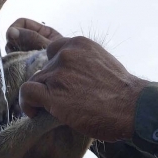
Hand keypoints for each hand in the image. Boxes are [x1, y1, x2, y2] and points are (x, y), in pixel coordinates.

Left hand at [6, 19, 147, 140]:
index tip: (58, 81)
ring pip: (35, 81)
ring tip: (48, 110)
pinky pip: (26, 93)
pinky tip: (34, 113)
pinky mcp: (51, 94)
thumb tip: (72, 74)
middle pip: (43, 69)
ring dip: (40, 96)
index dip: (53, 67)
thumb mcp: (102, 63)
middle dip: (49, 85)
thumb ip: (83, 63)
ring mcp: (58, 73)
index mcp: (79, 44)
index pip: (53, 50)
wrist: (131, 108)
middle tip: (59, 101)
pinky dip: (26, 104)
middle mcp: (66, 54)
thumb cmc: (121, 92)